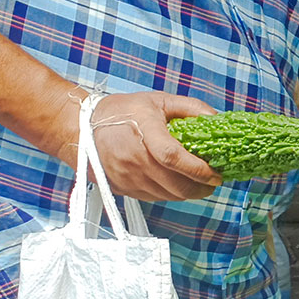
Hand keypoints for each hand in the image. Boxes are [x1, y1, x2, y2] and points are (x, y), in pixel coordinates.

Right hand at [54, 91, 222, 201]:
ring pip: (168, 196)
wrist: (78, 127)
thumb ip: (191, 108)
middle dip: (201, 188)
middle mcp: (133, 159)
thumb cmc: (121, 112)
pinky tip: (177, 184)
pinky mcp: (121, 188)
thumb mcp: (158, 101)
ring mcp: (126, 177)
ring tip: (198, 183)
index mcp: (144, 133)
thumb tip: (219, 120)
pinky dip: (170, 194)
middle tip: (213, 182)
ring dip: (188, 193)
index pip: (174, 158)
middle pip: (176, 185)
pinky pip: (154, 198)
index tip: (216, 174)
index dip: (199, 170)